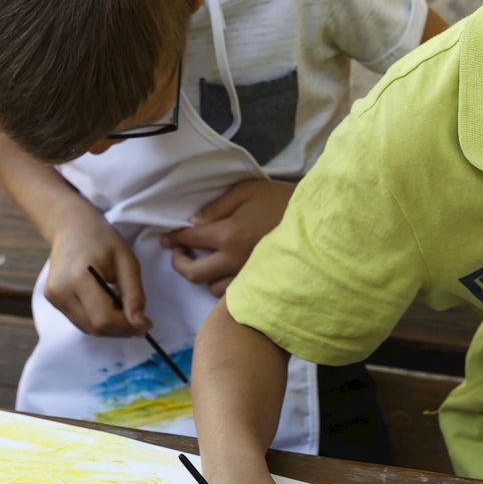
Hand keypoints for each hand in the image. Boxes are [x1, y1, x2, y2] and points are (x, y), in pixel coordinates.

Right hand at [45, 211, 147, 335]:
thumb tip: (140, 325)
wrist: (71, 226)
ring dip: (112, 327)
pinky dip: (99, 321)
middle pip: (95, 328)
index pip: (103, 318)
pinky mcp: (53, 300)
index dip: (128, 326)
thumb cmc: (102, 240)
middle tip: (140, 319)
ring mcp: (53, 297)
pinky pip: (81, 321)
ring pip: (88, 329)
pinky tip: (110, 306)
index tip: (146, 322)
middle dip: (122, 329)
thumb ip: (134, 295)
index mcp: (78, 278)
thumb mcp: (127, 262)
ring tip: (125, 309)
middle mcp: (60, 291)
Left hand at [162, 179, 294, 294]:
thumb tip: (195, 222)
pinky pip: (234, 294)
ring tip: (205, 261)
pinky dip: (223, 284)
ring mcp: (247, 276)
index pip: (190, 239)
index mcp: (228, 234)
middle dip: (179, 263)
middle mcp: (233, 260)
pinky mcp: (260, 284)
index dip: (172, 238)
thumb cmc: (282, 201)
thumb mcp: (248, 190)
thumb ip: (218, 205)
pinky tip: (226, 272)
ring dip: (204, 275)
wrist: (316, 223)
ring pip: (212, 287)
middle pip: (194, 273)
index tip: (166, 239)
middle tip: (178, 252)